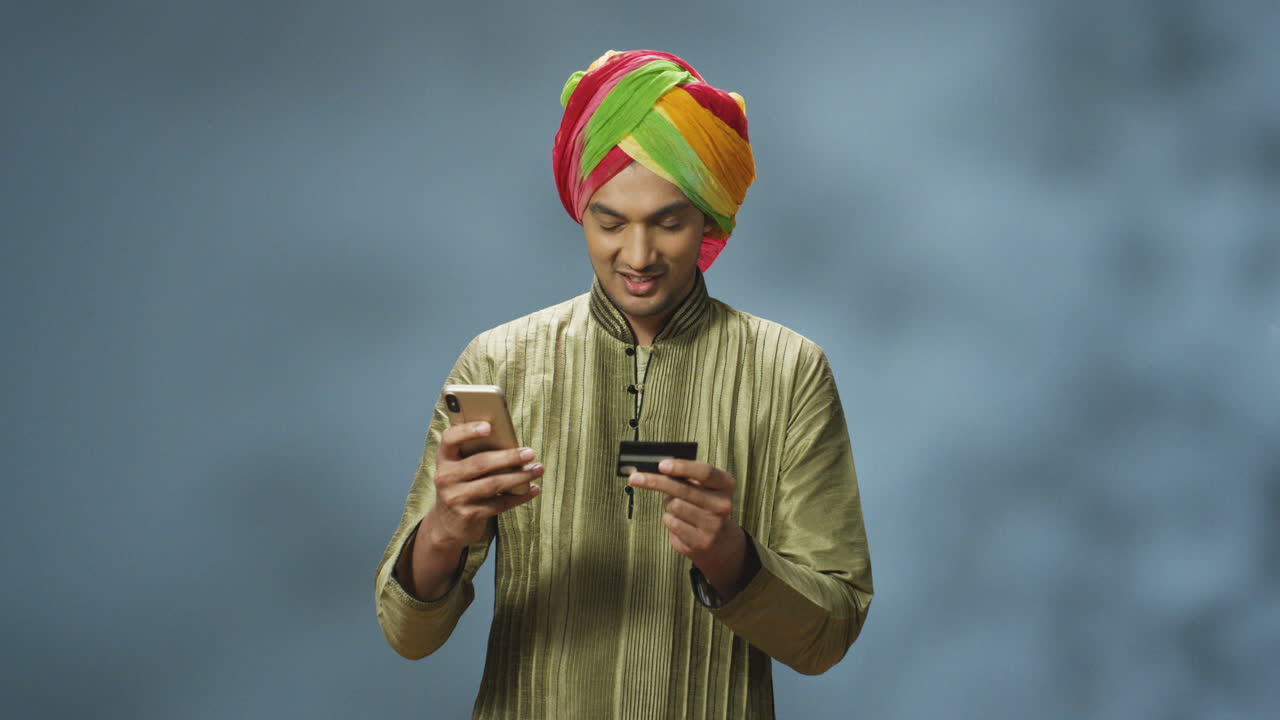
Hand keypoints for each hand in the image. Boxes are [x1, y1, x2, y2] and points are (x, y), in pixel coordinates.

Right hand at [424, 421, 544, 550]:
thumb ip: (475, 452)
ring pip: (493, 484)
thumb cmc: (462, 485)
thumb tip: (510, 441)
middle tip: (530, 453)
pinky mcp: (468, 515)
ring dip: (519, 476)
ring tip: (537, 469)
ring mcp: (455, 498)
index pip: (450, 439)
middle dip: (509, 457)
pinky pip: (499, 504)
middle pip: (480, 463)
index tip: (489, 426)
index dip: (468, 431)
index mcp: (444, 458)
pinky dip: (519, 496)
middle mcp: (445, 477)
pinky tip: (533, 489)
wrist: (448, 525)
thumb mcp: (460, 467)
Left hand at [628, 459, 753, 598]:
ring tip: (677, 507)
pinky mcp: (700, 542)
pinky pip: (671, 522)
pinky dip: (669, 519)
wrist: (720, 541)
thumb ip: (686, 476)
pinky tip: (680, 521)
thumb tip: (656, 469)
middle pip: (683, 489)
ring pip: (674, 506)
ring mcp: (713, 525)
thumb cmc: (705, 505)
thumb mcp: (704, 487)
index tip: (661, 465)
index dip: (682, 467)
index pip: (705, 472)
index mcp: (726, 485)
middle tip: (635, 478)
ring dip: (668, 504)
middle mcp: (723, 505)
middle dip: (655, 481)